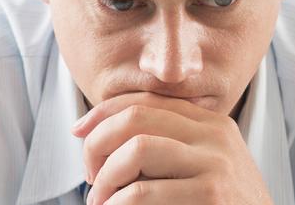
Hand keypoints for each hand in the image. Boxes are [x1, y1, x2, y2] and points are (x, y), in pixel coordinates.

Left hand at [71, 91, 272, 204]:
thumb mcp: (203, 164)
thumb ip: (168, 143)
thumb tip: (101, 135)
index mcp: (209, 122)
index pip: (145, 100)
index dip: (104, 111)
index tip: (79, 131)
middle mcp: (214, 134)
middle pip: (136, 116)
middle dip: (99, 141)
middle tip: (90, 174)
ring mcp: (216, 163)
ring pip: (137, 148)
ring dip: (106, 177)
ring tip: (100, 200)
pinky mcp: (212, 195)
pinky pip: (145, 192)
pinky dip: (119, 203)